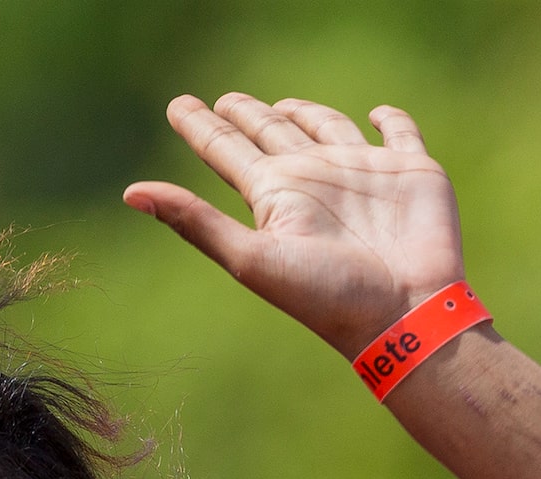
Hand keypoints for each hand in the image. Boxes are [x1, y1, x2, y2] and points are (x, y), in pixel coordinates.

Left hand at [124, 93, 468, 356]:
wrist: (405, 316)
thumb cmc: (327, 294)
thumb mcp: (252, 258)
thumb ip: (195, 221)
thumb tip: (129, 193)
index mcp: (275, 196)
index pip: (227, 151)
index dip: (201, 127)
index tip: (178, 105)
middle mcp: (313, 179)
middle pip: (271, 134)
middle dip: (248, 115)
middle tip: (225, 101)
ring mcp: (361, 173)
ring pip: (327, 127)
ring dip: (306, 113)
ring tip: (283, 105)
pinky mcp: (411, 171)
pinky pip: (399, 134)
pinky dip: (390, 121)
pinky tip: (377, 114)